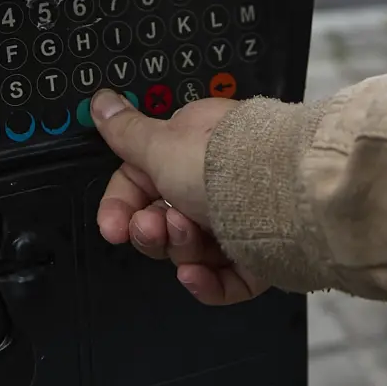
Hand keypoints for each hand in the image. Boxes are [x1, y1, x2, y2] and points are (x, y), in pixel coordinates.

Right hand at [90, 89, 268, 305]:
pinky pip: (225, 279)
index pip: (142, 181)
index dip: (122, 206)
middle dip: (153, 231)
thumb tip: (102, 103)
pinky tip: (198, 275)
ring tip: (188, 238)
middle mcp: (216, 182)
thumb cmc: (226, 163)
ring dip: (180, 250)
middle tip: (154, 228)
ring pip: (192, 250)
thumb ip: (126, 132)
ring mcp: (240, 219)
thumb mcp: (162, 145)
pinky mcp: (261, 255)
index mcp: (191, 147)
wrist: (284, 197)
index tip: (113, 227)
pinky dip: (208, 282)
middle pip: (165, 219)